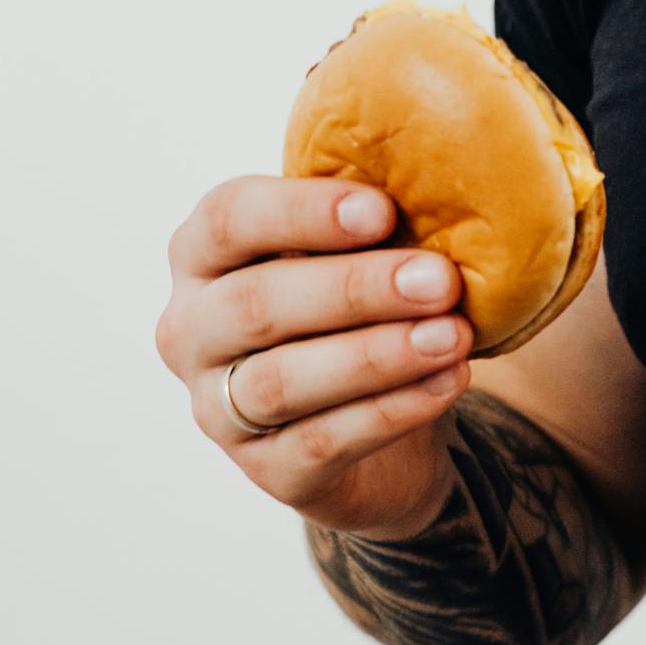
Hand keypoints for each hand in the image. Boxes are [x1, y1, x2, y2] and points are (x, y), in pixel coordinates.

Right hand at [157, 175, 473, 540]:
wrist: (383, 439)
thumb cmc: (362, 319)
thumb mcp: (361, 260)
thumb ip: (372, 224)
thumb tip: (441, 172)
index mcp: (203, 257)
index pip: (229, 219)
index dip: (302, 211)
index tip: (381, 210)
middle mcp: (191, 331)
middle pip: (258, 303)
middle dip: (354, 289)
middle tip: (440, 279)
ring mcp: (219, 408)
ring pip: (286, 380)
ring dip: (377, 354)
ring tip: (453, 336)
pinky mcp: (266, 472)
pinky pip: (325, 440)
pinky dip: (393, 409)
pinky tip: (448, 381)